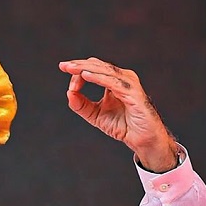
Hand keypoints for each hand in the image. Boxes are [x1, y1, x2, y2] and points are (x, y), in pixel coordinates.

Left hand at [59, 58, 177, 171]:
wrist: (142, 139)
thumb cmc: (123, 126)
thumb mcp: (96, 115)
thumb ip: (82, 105)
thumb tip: (69, 93)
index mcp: (114, 81)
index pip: (94, 68)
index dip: (78, 72)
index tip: (69, 85)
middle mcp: (123, 78)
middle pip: (98, 65)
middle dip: (79, 65)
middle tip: (64, 66)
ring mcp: (129, 84)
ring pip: (105, 70)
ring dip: (86, 69)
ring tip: (71, 69)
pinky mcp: (133, 93)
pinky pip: (112, 82)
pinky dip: (98, 78)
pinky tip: (85, 76)